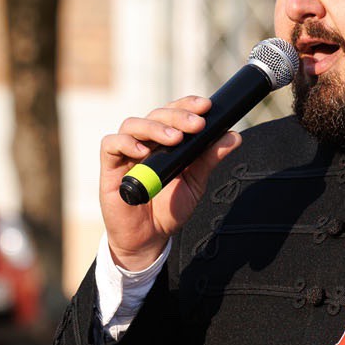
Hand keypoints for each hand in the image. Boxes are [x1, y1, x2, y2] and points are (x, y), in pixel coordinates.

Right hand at [97, 95, 242, 270]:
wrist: (149, 239)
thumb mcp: (195, 183)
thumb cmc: (168, 210)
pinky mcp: (110, 167)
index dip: (187, 105)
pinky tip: (143, 152)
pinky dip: (126, 143)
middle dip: (177, 116)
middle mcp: (145, 142)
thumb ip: (210, 159)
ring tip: (174, 139)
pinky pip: (110, 144)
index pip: (173, 112)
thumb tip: (233, 136)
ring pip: (133, 124)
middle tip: (196, 124)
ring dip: (155, 127)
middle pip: (156, 114)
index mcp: (164, 141)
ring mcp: (126, 153)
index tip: (206, 107)